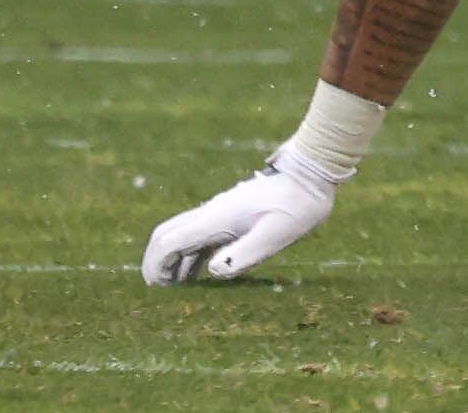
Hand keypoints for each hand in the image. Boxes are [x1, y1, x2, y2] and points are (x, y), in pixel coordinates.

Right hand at [141, 151, 339, 283]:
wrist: (313, 175)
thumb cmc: (298, 206)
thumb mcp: (276, 234)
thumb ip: (244, 253)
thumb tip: (213, 271)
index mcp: (217, 218)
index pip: (169, 240)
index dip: (155, 265)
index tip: (156, 288)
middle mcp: (212, 213)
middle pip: (166, 234)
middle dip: (155, 261)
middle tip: (160, 290)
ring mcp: (220, 212)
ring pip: (181, 235)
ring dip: (172, 260)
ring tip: (178, 290)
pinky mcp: (231, 215)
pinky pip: (200, 235)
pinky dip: (190, 255)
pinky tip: (199, 274)